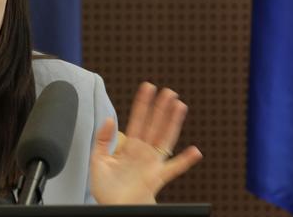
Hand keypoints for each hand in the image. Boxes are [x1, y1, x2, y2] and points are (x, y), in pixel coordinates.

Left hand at [90, 82, 202, 203]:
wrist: (114, 208)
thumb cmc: (107, 189)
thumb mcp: (97, 160)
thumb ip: (102, 140)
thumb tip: (109, 120)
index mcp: (129, 147)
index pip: (137, 119)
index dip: (143, 104)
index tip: (148, 88)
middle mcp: (143, 152)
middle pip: (155, 125)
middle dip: (161, 108)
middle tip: (168, 91)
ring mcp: (152, 163)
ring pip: (165, 138)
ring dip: (173, 122)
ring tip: (179, 106)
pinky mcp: (157, 177)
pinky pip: (174, 168)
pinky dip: (185, 161)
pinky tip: (194, 151)